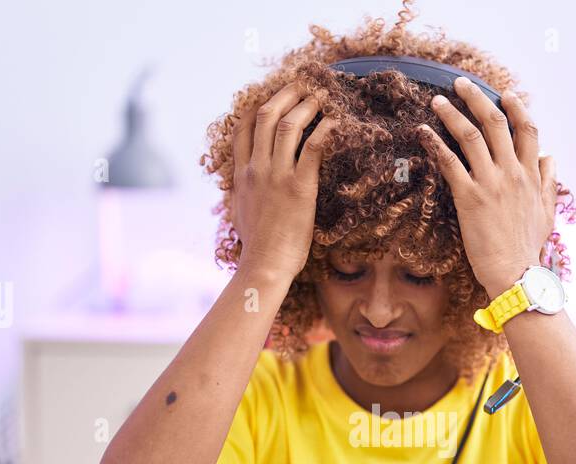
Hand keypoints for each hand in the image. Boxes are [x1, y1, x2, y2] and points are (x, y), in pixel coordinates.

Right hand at [231, 82, 335, 281]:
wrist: (264, 264)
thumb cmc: (257, 247)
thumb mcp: (240, 213)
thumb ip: (242, 194)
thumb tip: (243, 190)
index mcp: (241, 174)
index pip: (243, 129)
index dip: (257, 106)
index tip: (272, 97)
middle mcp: (256, 169)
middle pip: (265, 116)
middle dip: (285, 95)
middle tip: (302, 86)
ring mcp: (277, 176)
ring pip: (288, 125)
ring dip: (306, 105)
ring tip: (320, 97)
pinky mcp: (300, 187)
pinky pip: (314, 147)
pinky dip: (325, 129)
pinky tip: (336, 122)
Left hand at [418, 76, 557, 299]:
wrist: (516, 273)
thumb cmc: (528, 247)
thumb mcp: (547, 211)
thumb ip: (549, 181)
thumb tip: (551, 157)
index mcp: (531, 175)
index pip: (527, 129)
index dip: (516, 107)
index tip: (505, 93)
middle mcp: (512, 173)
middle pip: (496, 123)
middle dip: (477, 99)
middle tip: (461, 84)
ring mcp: (490, 183)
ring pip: (471, 137)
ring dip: (452, 114)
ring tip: (437, 101)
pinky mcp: (469, 198)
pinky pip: (450, 163)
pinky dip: (435, 144)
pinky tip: (423, 132)